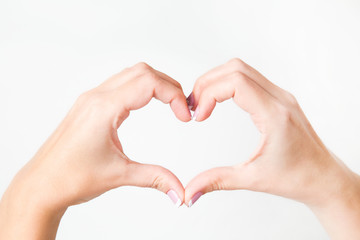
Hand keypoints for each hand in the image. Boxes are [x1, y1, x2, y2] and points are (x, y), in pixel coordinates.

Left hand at [0, 62, 190, 238]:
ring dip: (154, 84)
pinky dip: (140, 88)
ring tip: (170, 105)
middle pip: (142, 72)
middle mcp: (96, 97)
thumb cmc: (70, 178)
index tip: (185, 116)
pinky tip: (147, 105)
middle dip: (168, 86)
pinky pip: (119, 84)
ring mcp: (91, 99)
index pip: (148, 83)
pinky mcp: (89, 105)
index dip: (174, 95)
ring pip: (130, 74)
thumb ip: (155, 178)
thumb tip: (181, 192)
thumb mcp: (119, 176)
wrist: (41, 185)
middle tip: (182, 107)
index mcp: (103, 108)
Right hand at [185, 58, 359, 238]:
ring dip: (217, 81)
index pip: (236, 82)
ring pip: (242, 69)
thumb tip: (190, 192)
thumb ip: (217, 181)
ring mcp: (281, 96)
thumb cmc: (297, 178)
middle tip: (194, 106)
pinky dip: (229, 85)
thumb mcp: (253, 179)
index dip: (209, 93)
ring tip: (203, 104)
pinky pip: (250, 79)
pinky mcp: (279, 99)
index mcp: (275, 115)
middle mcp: (280, 99)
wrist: (324, 178)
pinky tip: (219, 102)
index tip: (199, 116)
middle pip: (235, 68)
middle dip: (208, 83)